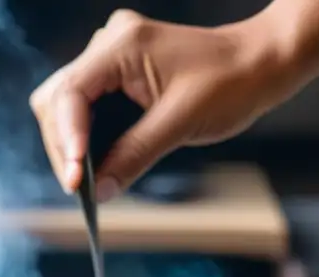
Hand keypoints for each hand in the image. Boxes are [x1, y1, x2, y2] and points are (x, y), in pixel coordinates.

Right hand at [29, 9, 299, 199]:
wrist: (261, 64)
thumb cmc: (231, 83)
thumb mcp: (180, 125)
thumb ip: (134, 156)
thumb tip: (99, 190)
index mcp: (121, 46)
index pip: (70, 93)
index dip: (65, 139)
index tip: (74, 178)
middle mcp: (110, 45)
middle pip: (58, 98)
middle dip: (62, 145)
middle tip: (76, 187)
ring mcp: (113, 57)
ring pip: (67, 103)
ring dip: (69, 143)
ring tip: (82, 180)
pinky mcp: (121, 73)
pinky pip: (88, 106)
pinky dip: (85, 137)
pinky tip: (93, 163)